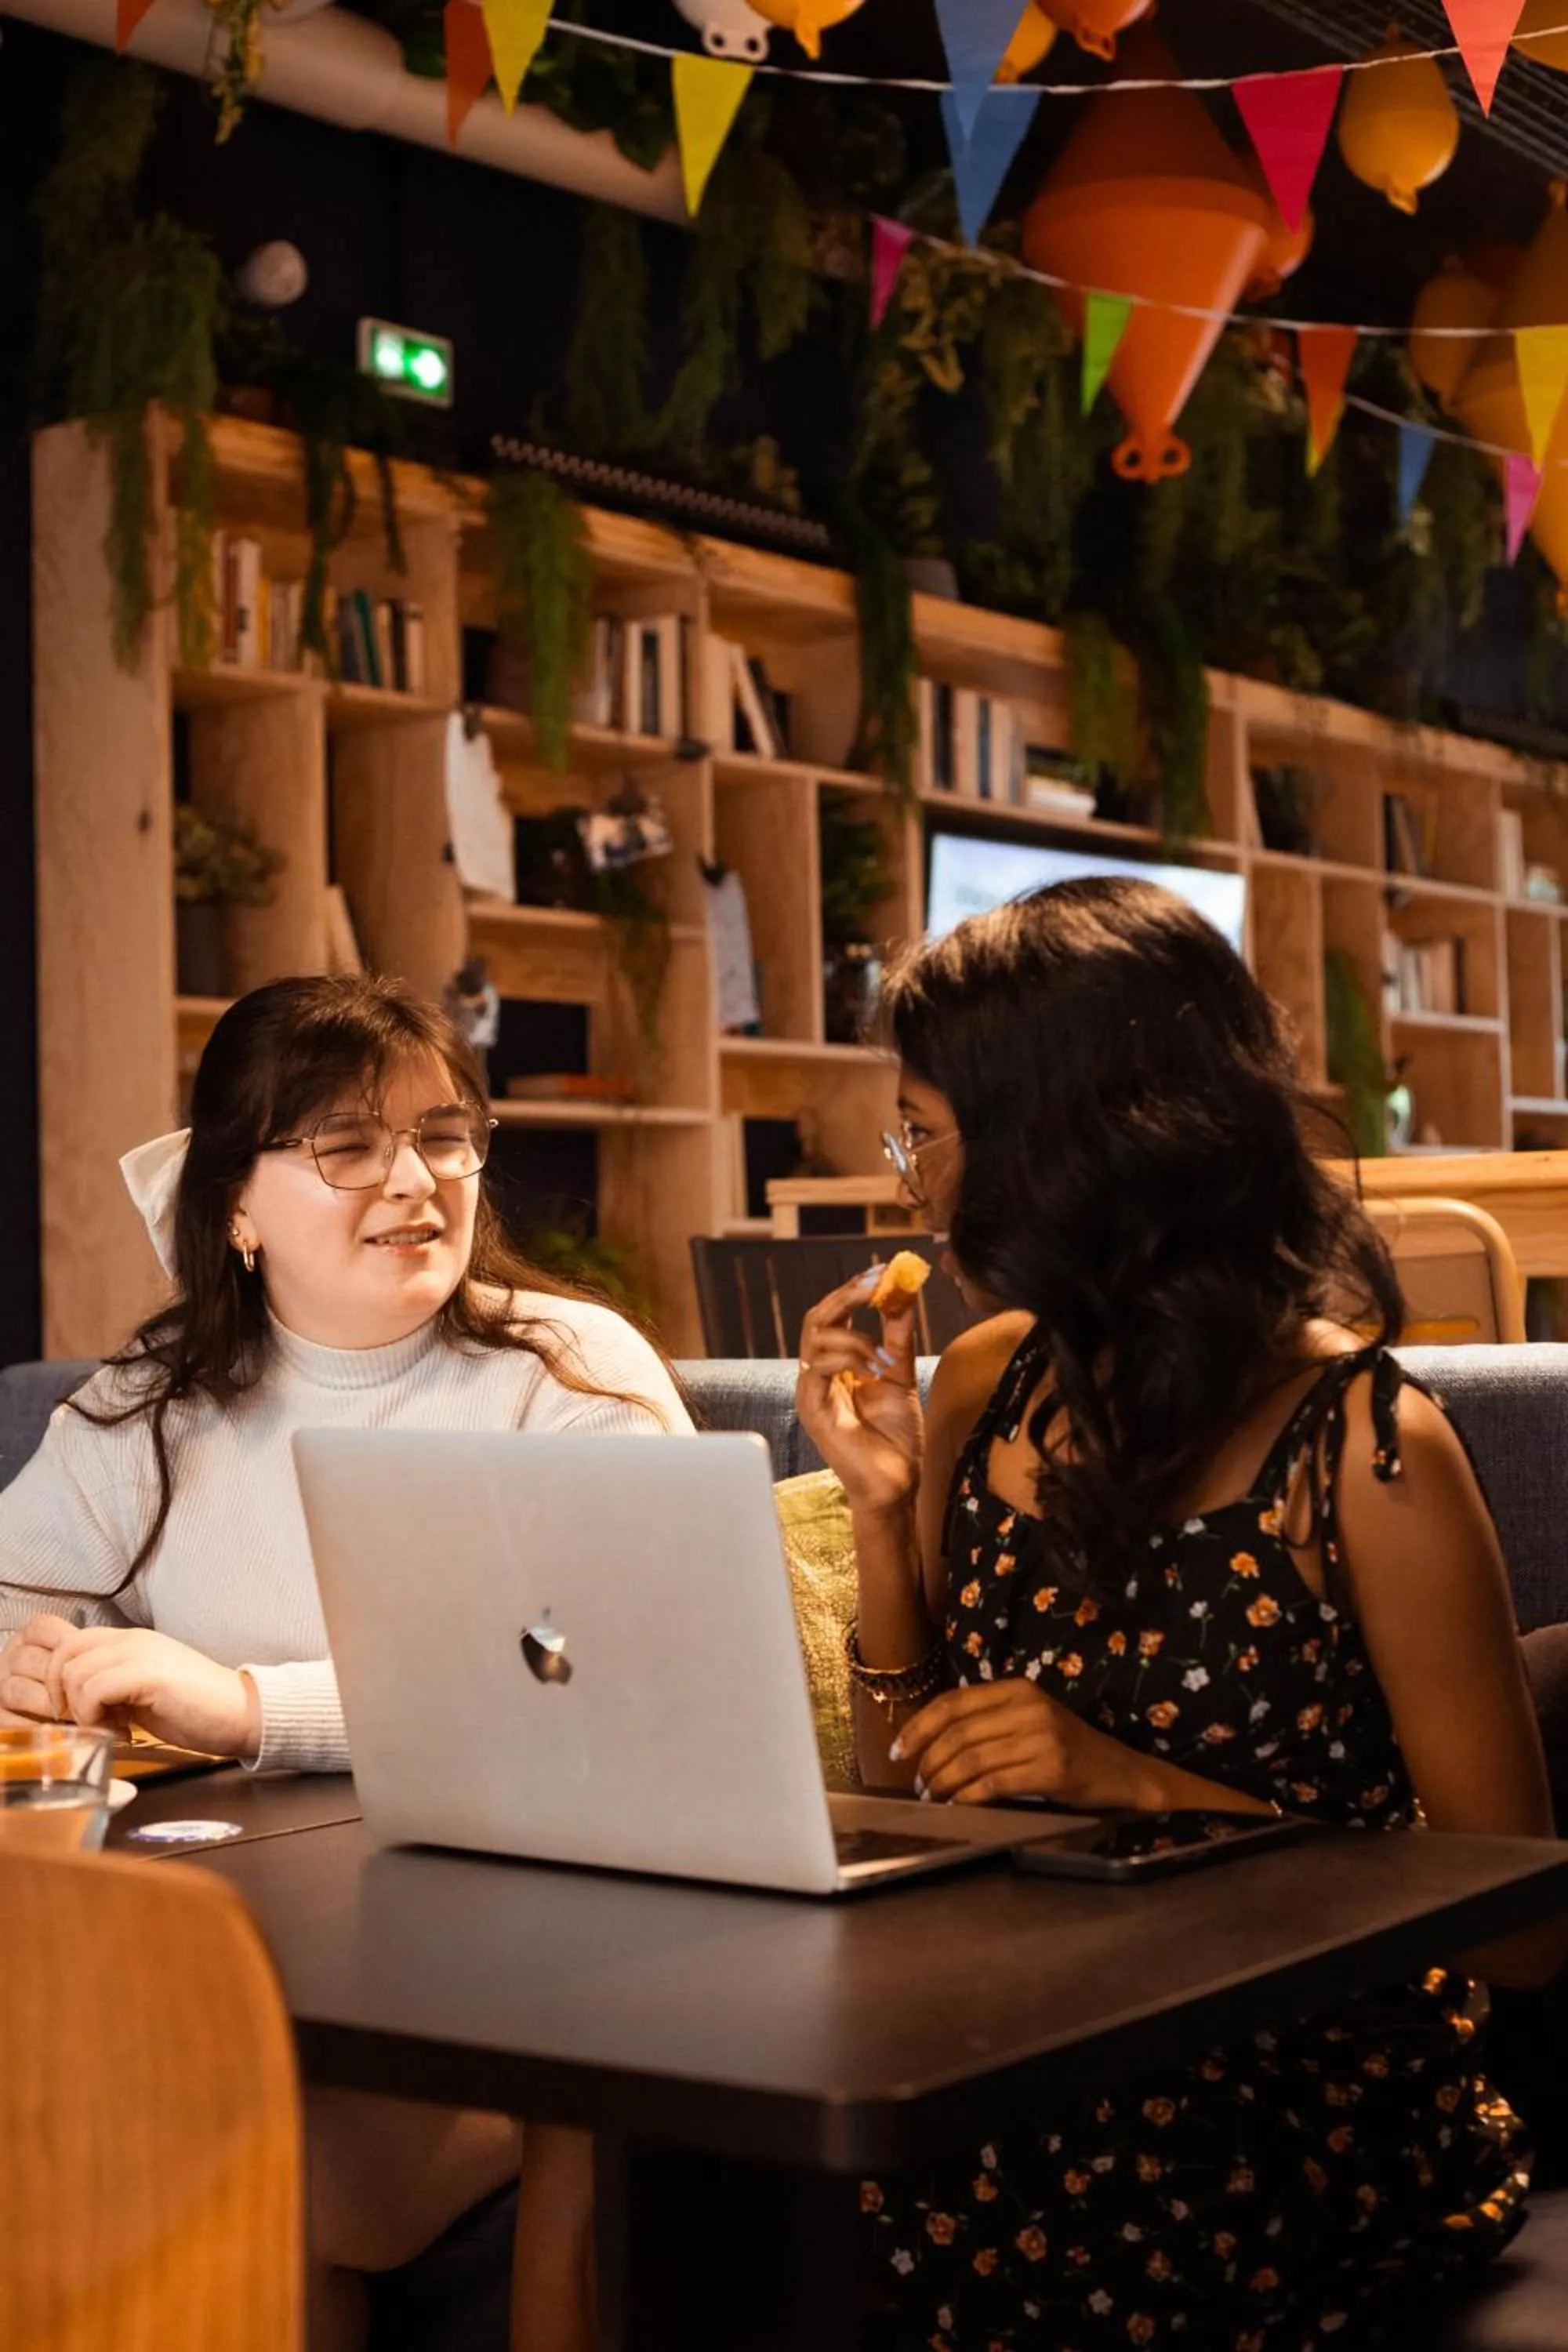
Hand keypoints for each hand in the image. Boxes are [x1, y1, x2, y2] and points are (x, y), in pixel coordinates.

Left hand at [1, 1615, 260, 1759]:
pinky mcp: (148, 1674)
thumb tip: (77, 1699)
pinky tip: (121, 1730)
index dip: (61, 1680)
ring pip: (74, 1672)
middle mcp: (131, 1639)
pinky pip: (94, 1689)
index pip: (71, 1643)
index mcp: (130, 1640)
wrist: (241, 1712)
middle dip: (61, 1693)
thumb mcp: (144, 1689)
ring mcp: (140, 1653)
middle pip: (64, 1653)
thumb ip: (114, 1683)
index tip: (78, 1711)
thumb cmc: (196, 1708)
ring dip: (81, 1708)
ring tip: (109, 1726)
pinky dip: (95, 1715)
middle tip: (86, 1720)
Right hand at [795, 1268, 922, 1513]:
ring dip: (857, 1337)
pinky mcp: (812, 1409)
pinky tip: (874, 1370)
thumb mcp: (901, 1377)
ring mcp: (812, 1392)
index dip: (854, 1290)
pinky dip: (848, 1358)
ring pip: (816, 1338)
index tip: (883, 1271)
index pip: (835, 1315)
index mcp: (836, 1365)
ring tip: (886, 1358)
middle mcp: (818, 1375)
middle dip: (847, 1295)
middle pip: (817, 1317)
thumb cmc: (895, 1439)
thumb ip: (899, 1340)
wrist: (896, 1486)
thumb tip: (903, 1297)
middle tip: (877, 1282)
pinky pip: (816, 1367)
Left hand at [892, 1678, 1151, 1810]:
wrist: (1121, 1772)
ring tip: (934, 1799)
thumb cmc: (1068, 1749)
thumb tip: (930, 1743)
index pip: (953, 1703)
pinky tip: (959, 1806)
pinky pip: (995, 1783)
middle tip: (918, 1785)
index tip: (899, 1750)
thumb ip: (988, 1722)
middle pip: (958, 1733)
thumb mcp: (1029, 1721)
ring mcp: (1041, 1737)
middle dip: (928, 1762)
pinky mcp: (1051, 1769)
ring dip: (944, 1783)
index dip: (919, 1726)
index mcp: (1018, 1689)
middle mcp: (1028, 1707)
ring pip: (971, 1760)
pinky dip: (969, 1797)